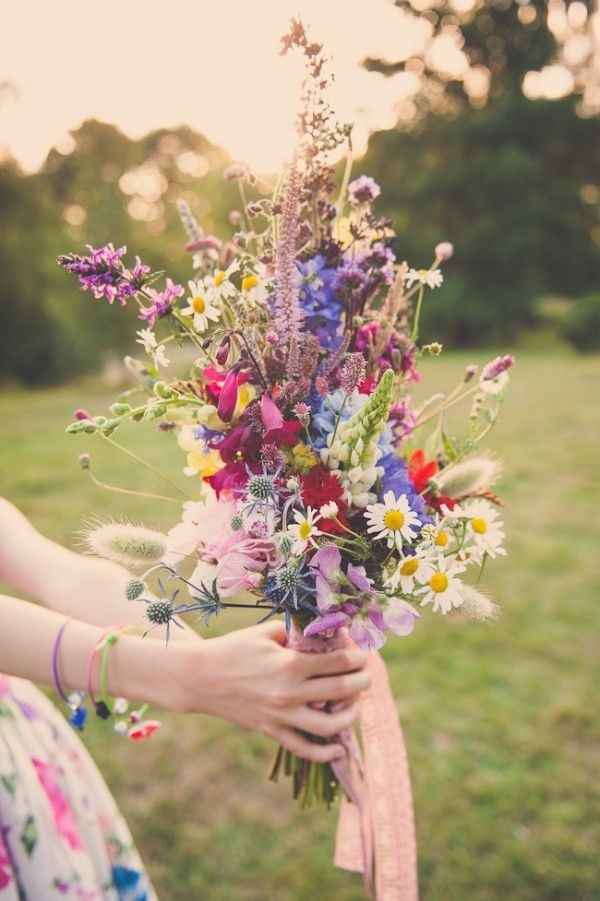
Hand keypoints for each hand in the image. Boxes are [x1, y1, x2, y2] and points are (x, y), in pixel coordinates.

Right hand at [173, 621, 370, 762]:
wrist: (200, 678)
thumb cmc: (233, 648)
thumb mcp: (265, 633)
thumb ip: (293, 633)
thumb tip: (317, 636)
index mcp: (290, 664)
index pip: (337, 663)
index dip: (357, 659)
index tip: (365, 656)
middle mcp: (290, 692)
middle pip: (340, 691)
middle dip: (361, 683)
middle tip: (367, 677)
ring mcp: (281, 716)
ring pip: (328, 726)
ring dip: (349, 716)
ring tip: (354, 706)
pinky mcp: (271, 730)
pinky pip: (303, 748)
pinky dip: (324, 753)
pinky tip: (337, 748)